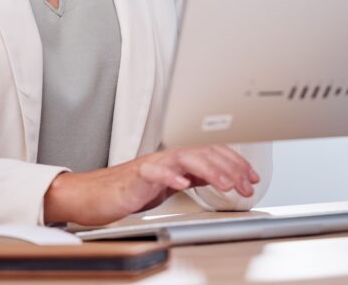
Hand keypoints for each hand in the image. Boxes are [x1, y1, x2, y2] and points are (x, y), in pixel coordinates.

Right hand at [42, 145, 259, 226]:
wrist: (94, 195)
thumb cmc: (130, 190)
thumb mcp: (170, 184)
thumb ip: (193, 178)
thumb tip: (221, 179)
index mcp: (179, 160)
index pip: (213, 154)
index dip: (236, 163)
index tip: (252, 178)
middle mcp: (168, 158)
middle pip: (205, 153)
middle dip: (230, 168)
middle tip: (245, 185)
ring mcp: (153, 165)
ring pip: (186, 158)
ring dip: (209, 169)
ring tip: (225, 184)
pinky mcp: (136, 176)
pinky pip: (155, 172)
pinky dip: (170, 176)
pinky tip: (182, 184)